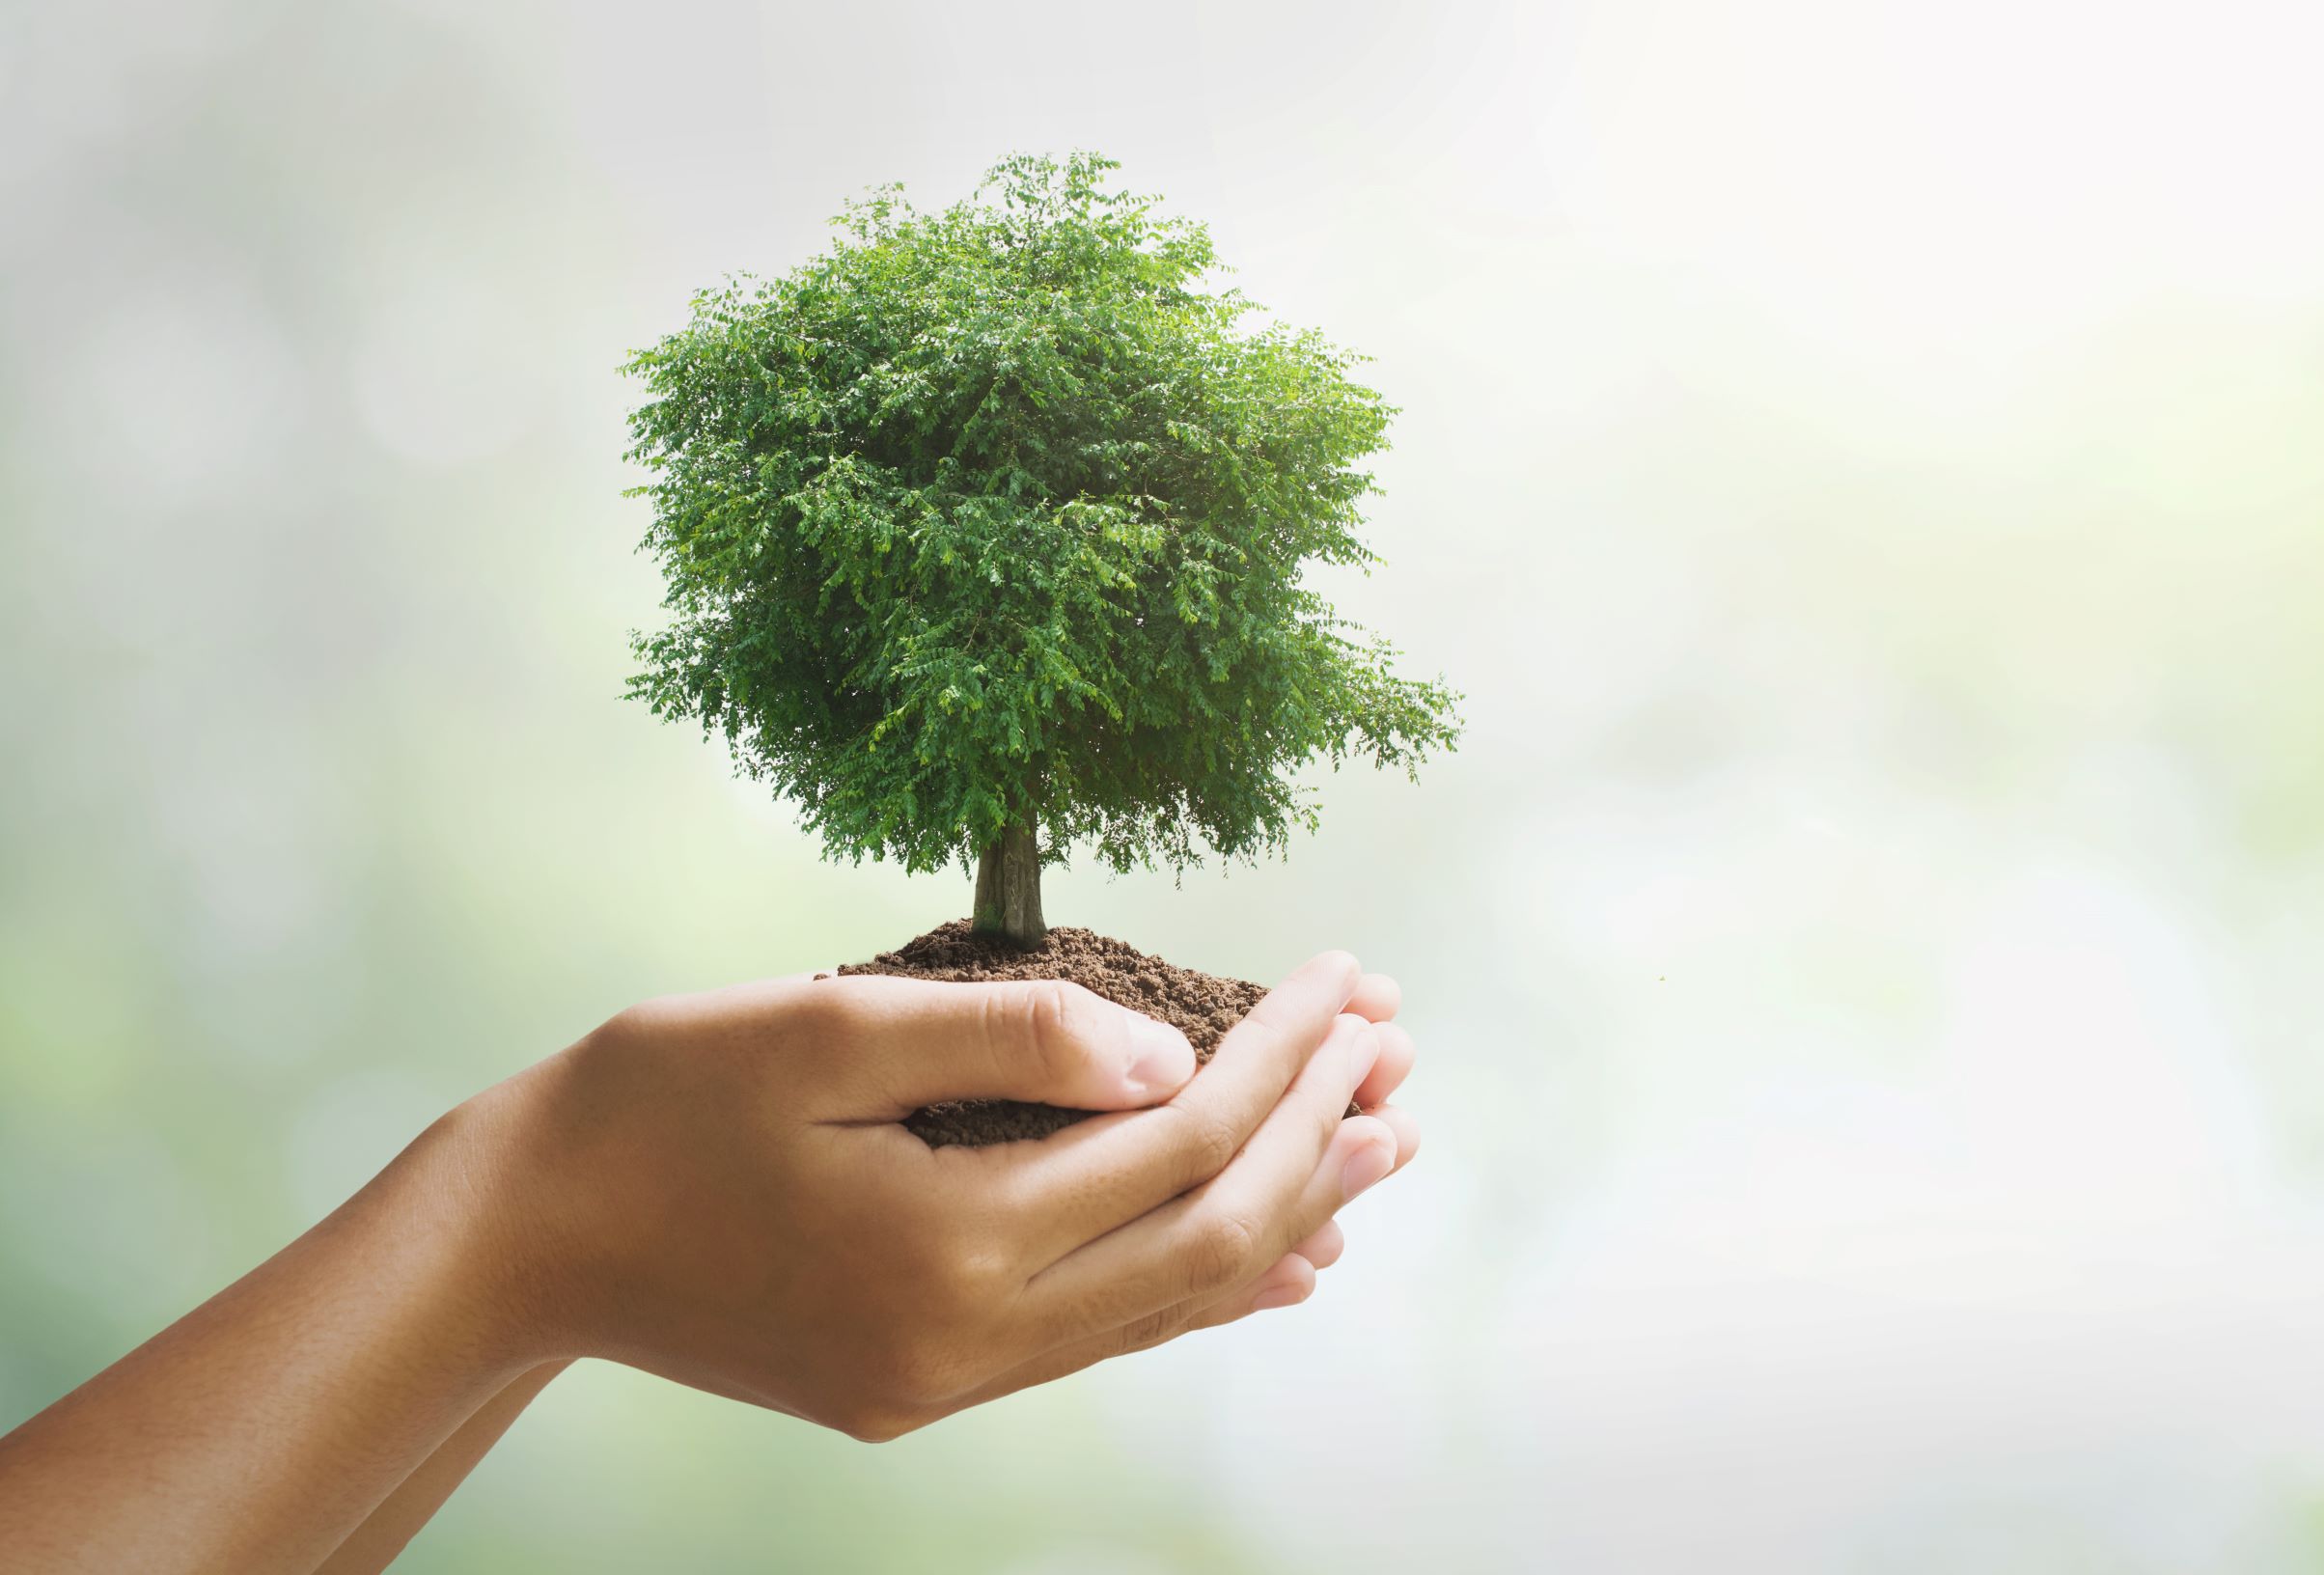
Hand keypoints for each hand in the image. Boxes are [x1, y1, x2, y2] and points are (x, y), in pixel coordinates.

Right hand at [475, 950, 1418, 1439]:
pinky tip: (1274, 1261)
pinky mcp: (923, 1389)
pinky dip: (1200, 1288)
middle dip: (1316, 1136)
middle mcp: (967, 1344)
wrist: (526, 1239)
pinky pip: (1103, 1341)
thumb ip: (1007, 1032)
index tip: (1345, 976)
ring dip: (1285, 1215)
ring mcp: (948, 1383)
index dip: (1281, 1054)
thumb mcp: (822, 1030)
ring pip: (1169, 1303)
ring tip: (1378, 1143)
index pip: (1179, 1139)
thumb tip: (1171, 1049)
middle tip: (1399, 1054)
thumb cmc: (656, 1104)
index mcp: (948, 1246)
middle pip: (1205, 1237)